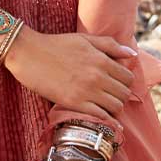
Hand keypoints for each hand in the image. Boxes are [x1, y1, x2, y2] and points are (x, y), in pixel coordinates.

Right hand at [3, 26, 136, 121]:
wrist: (28, 53)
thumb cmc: (55, 44)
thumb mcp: (84, 39)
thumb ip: (110, 45)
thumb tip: (132, 53)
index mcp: (101, 59)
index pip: (128, 77)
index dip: (125, 82)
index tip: (117, 85)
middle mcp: (98, 76)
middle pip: (124, 93)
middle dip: (121, 96)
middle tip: (112, 97)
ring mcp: (86, 91)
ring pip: (116, 107)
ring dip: (114, 109)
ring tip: (106, 107)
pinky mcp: (74, 103)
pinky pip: (100, 116)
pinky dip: (106, 120)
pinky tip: (106, 122)